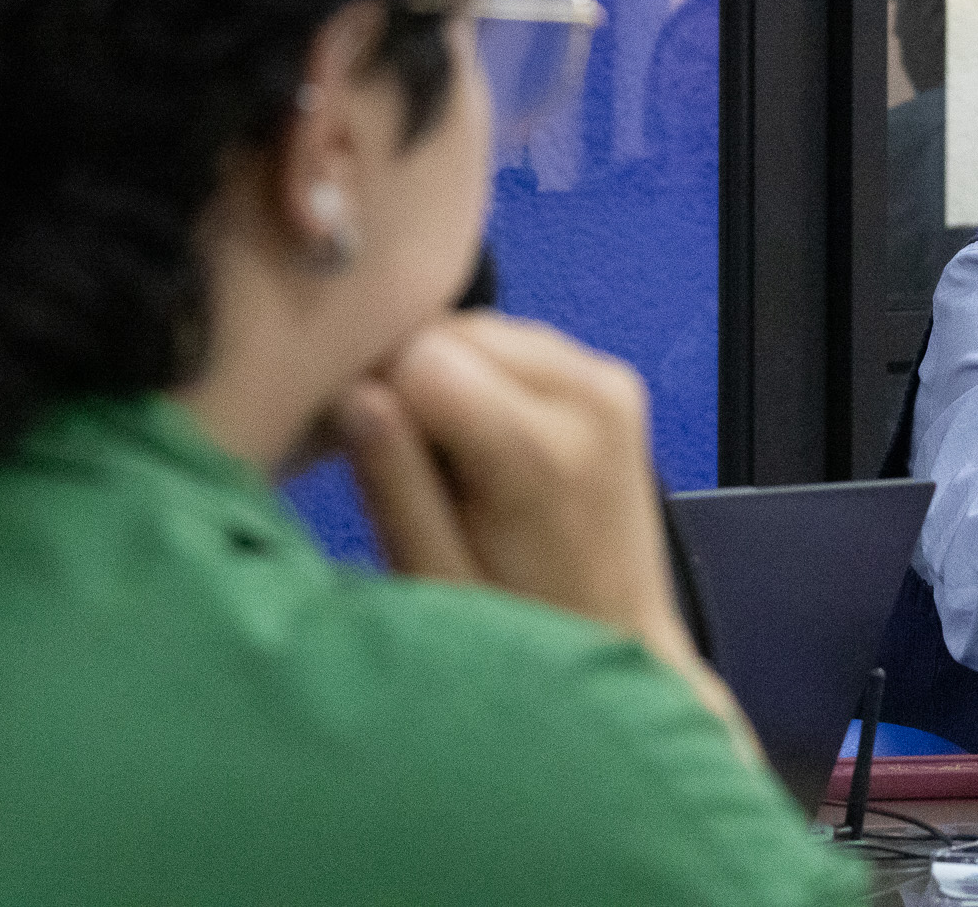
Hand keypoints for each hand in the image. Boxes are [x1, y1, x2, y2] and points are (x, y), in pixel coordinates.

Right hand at [336, 311, 758, 756]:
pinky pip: (519, 344)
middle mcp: (589, 396)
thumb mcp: (435, 579)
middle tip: (408, 469)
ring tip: (449, 466)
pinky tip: (483, 447)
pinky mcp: (614, 381)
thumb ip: (394, 482)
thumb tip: (353, 392)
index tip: (359, 455)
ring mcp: (610, 382)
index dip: (370, 396)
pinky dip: (487, 379)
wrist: (623, 647)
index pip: (416, 356)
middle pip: (451, 332)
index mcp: (541, 449)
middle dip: (409, 383)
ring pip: (483, 330)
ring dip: (448, 378)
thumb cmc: (521, 636)